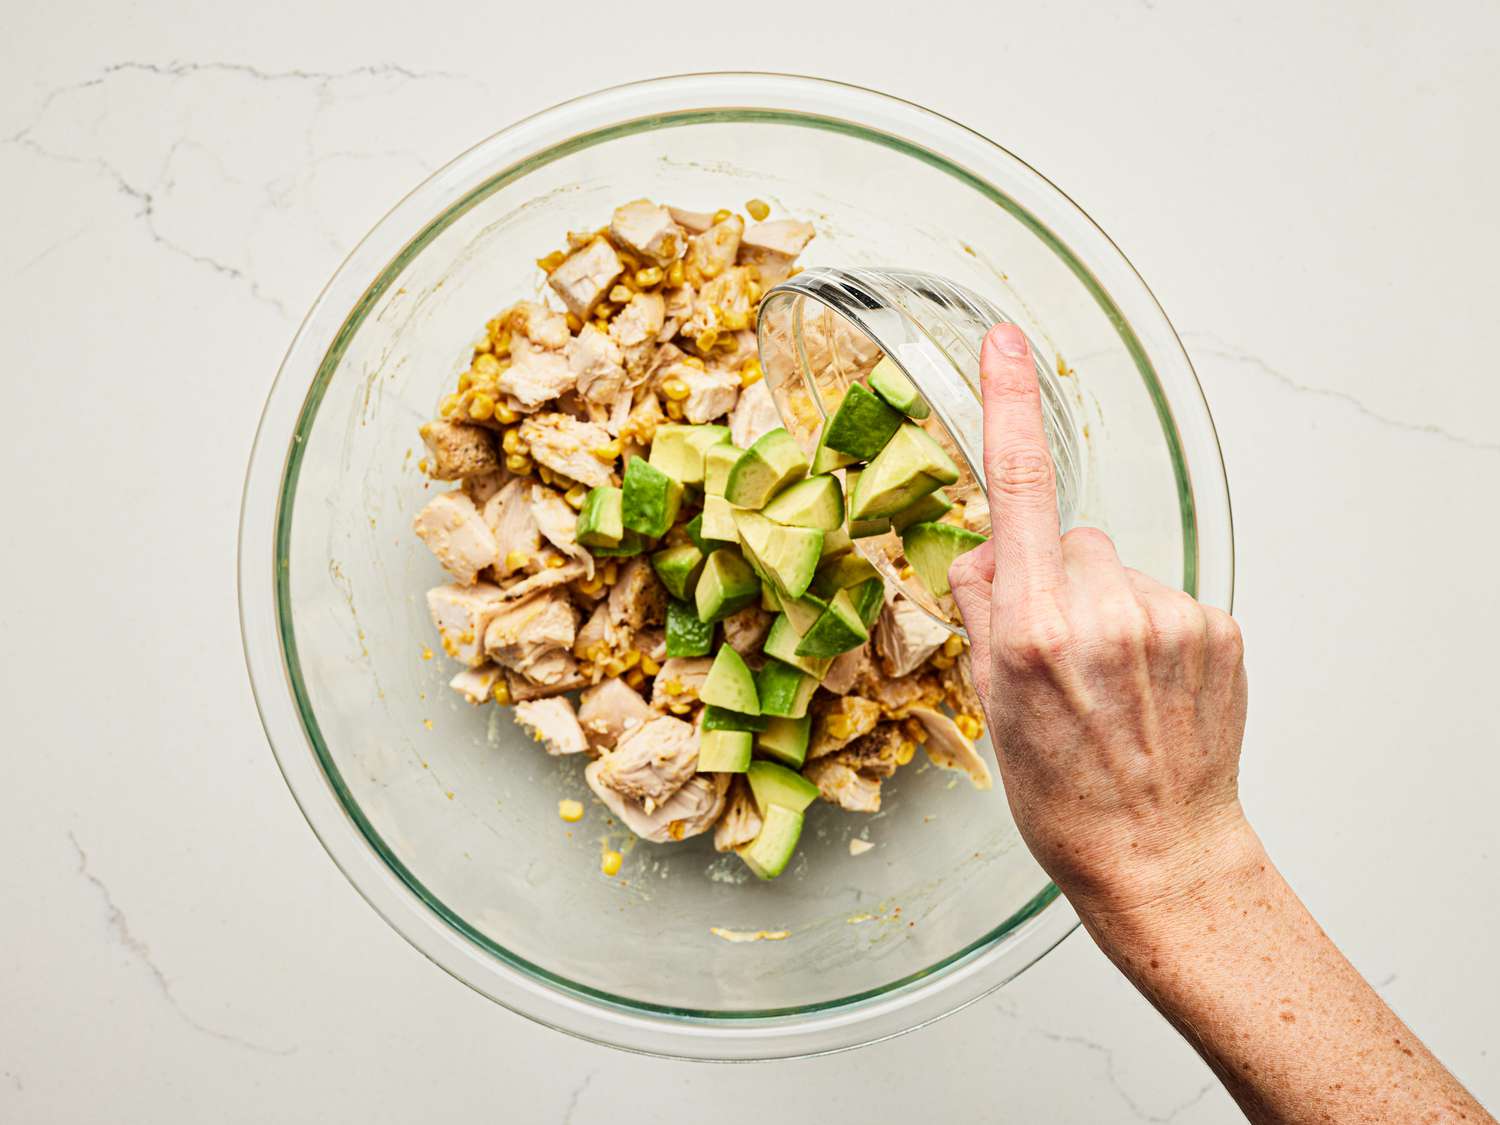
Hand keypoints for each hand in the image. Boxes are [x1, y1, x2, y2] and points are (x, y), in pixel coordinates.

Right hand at [949, 323, 1250, 921]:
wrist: (1157, 852)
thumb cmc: (1062, 795)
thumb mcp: (992, 705)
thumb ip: (984, 610)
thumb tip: (987, 552)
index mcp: (1032, 629)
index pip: (1016, 492)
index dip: (1007, 407)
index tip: (1004, 344)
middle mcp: (1102, 612)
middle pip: (1069, 538)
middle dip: (1055, 576)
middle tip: (1059, 655)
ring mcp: (1168, 618)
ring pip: (1117, 567)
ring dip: (1105, 603)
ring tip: (1111, 680)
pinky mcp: (1217, 628)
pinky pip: (1164, 596)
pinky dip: (1150, 628)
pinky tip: (1149, 686)